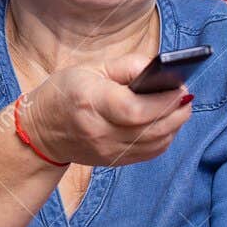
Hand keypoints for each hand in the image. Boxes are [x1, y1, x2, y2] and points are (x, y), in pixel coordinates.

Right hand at [21, 54, 191, 168]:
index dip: (164, 100)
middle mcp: (100, 132)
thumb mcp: (91, 68)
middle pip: (152, 129)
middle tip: (185, 93)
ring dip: (175, 123)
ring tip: (179, 104)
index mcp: (90, 103)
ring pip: (157, 143)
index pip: (134, 110)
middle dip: (177, 110)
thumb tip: (162, 69)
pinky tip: (166, 121)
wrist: (41, 131)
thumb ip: (129, 65)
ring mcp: (108, 151)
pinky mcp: (115, 161)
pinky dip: (166, 136)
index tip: (179, 86)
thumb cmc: (65, 92)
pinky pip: (152, 152)